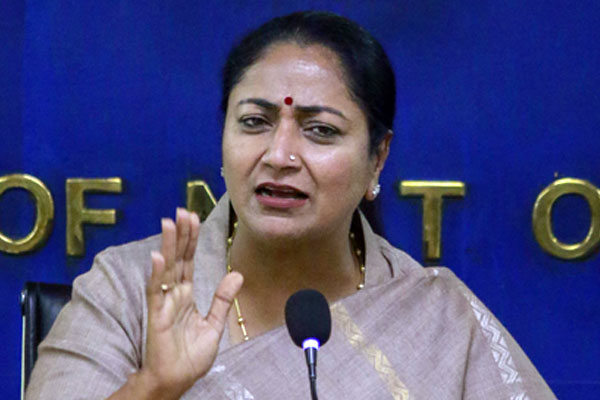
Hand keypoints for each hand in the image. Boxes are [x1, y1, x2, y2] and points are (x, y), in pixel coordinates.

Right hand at [142, 208, 242, 397]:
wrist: (177, 381)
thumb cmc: (191, 356)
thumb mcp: (214, 324)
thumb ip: (222, 299)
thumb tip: (237, 274)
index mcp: (186, 296)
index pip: (188, 262)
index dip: (191, 240)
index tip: (193, 218)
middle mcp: (174, 295)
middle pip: (177, 259)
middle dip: (181, 236)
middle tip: (182, 211)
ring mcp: (164, 304)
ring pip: (166, 269)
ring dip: (168, 246)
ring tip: (170, 223)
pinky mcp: (156, 316)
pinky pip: (156, 292)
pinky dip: (156, 274)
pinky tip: (158, 256)